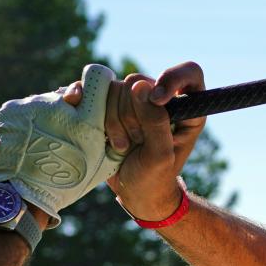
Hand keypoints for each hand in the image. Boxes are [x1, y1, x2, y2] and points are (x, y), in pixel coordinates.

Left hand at [0, 63, 122, 224]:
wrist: (19, 194)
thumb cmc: (68, 181)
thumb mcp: (103, 161)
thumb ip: (113, 133)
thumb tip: (117, 112)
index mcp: (88, 117)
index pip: (98, 74)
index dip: (100, 81)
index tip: (96, 92)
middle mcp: (61, 104)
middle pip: (71, 92)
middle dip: (72, 108)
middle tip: (68, 134)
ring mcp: (32, 103)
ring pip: (47, 102)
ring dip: (49, 117)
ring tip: (45, 144)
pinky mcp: (11, 108)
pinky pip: (26, 109)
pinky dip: (30, 122)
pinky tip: (30, 142)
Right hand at [61, 62, 205, 222]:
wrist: (132, 191)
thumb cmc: (154, 178)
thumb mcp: (160, 156)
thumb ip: (156, 123)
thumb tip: (142, 87)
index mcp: (185, 108)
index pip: (189, 73)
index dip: (172, 78)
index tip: (159, 99)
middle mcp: (158, 98)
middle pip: (138, 82)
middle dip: (131, 116)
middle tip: (136, 143)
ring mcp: (131, 100)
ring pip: (113, 88)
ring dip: (111, 120)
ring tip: (120, 146)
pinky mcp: (106, 103)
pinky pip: (91, 87)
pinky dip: (82, 97)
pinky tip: (76, 107)